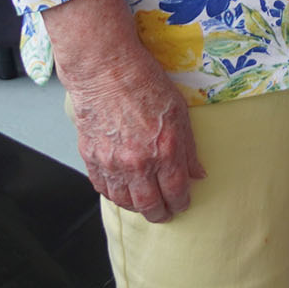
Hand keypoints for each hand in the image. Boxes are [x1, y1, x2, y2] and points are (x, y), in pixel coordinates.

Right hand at [65, 39, 204, 222]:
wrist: (106, 72)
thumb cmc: (146, 84)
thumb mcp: (180, 113)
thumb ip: (188, 149)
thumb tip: (197, 174)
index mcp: (164, 151)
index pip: (175, 191)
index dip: (180, 202)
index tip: (182, 204)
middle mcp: (137, 162)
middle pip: (148, 204)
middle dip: (159, 213)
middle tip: (164, 215)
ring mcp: (111, 162)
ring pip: (123, 200)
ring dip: (136, 207)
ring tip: (144, 206)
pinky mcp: (91, 157)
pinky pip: (102, 187)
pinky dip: (113, 194)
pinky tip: (121, 193)